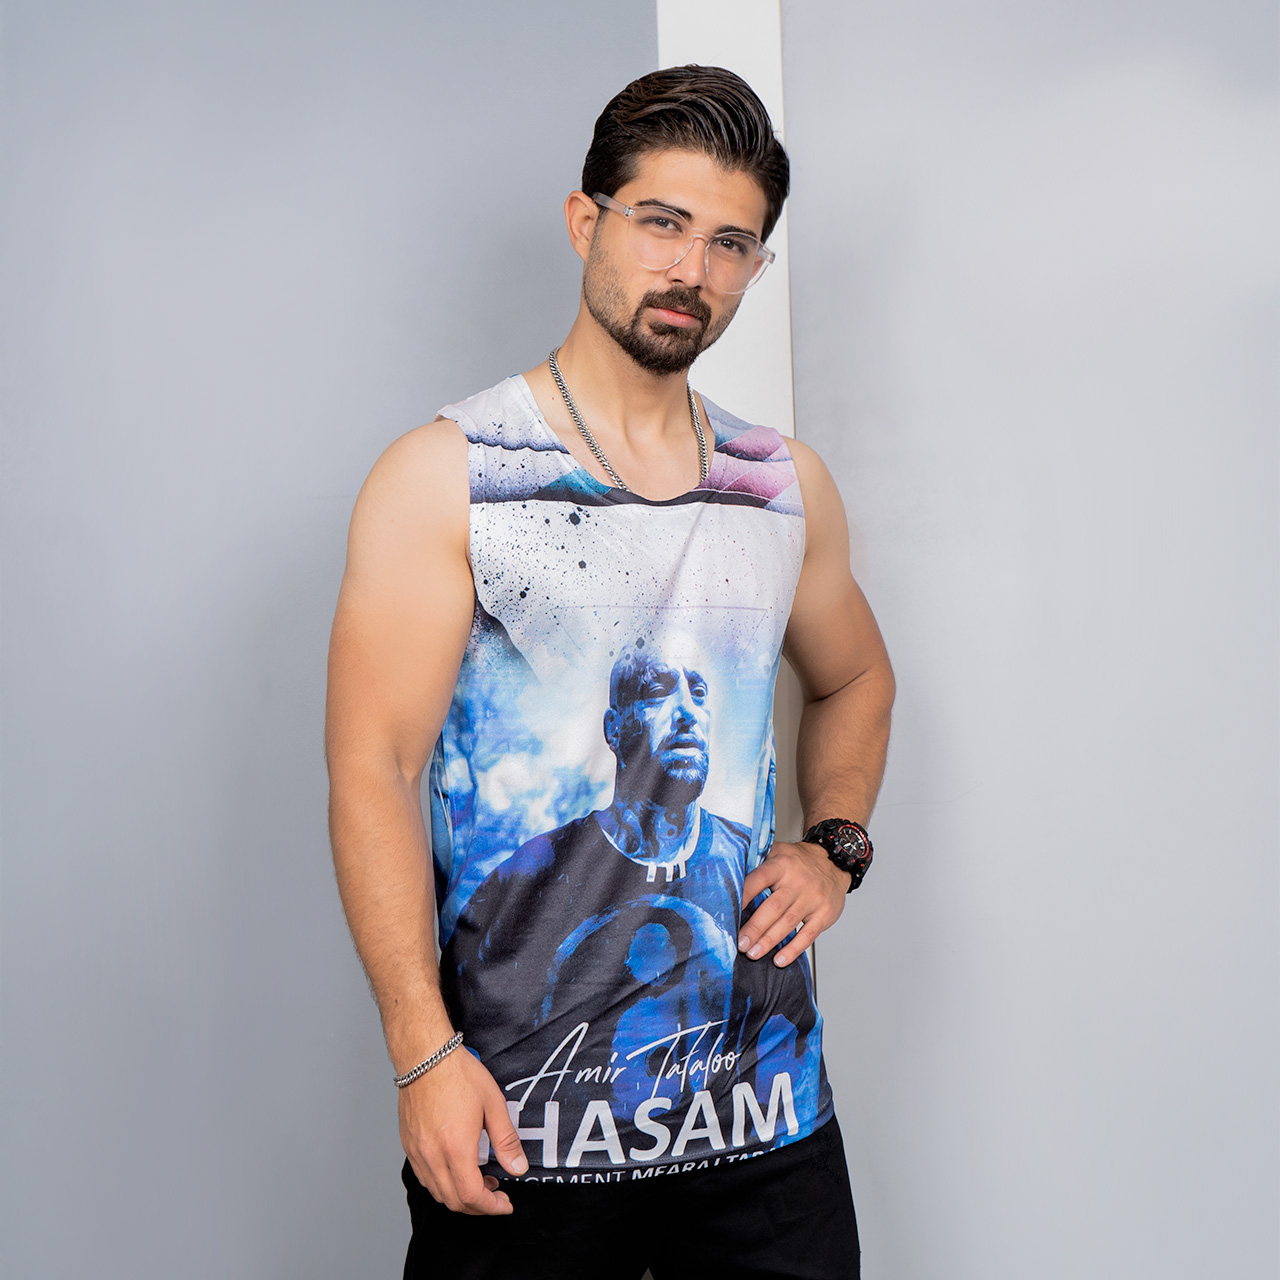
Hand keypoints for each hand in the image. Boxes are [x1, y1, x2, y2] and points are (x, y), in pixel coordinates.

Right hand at [399, 1045, 527, 1214]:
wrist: (425, 1056)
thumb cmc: (458, 1073)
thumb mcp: (493, 1103)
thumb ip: (506, 1140)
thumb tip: (518, 1167)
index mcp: (456, 1148)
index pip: (472, 1196)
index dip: (491, 1207)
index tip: (505, 1204)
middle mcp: (432, 1155)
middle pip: (454, 1201)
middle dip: (478, 1206)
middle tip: (495, 1194)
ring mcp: (417, 1152)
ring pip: (437, 1192)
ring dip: (459, 1196)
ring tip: (479, 1179)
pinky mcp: (408, 1145)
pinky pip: (424, 1177)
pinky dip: (442, 1184)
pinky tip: (456, 1168)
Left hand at [738, 840, 850, 966]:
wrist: (835, 862)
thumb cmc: (799, 861)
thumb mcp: (779, 852)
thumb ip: (757, 862)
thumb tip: (729, 875)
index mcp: (781, 865)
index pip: (759, 879)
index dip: (743, 895)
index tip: (729, 912)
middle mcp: (797, 881)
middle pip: (773, 907)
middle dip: (754, 928)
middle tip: (740, 943)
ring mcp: (812, 899)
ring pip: (788, 923)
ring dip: (769, 941)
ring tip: (753, 953)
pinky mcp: (824, 914)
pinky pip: (808, 935)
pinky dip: (793, 950)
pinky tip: (779, 960)